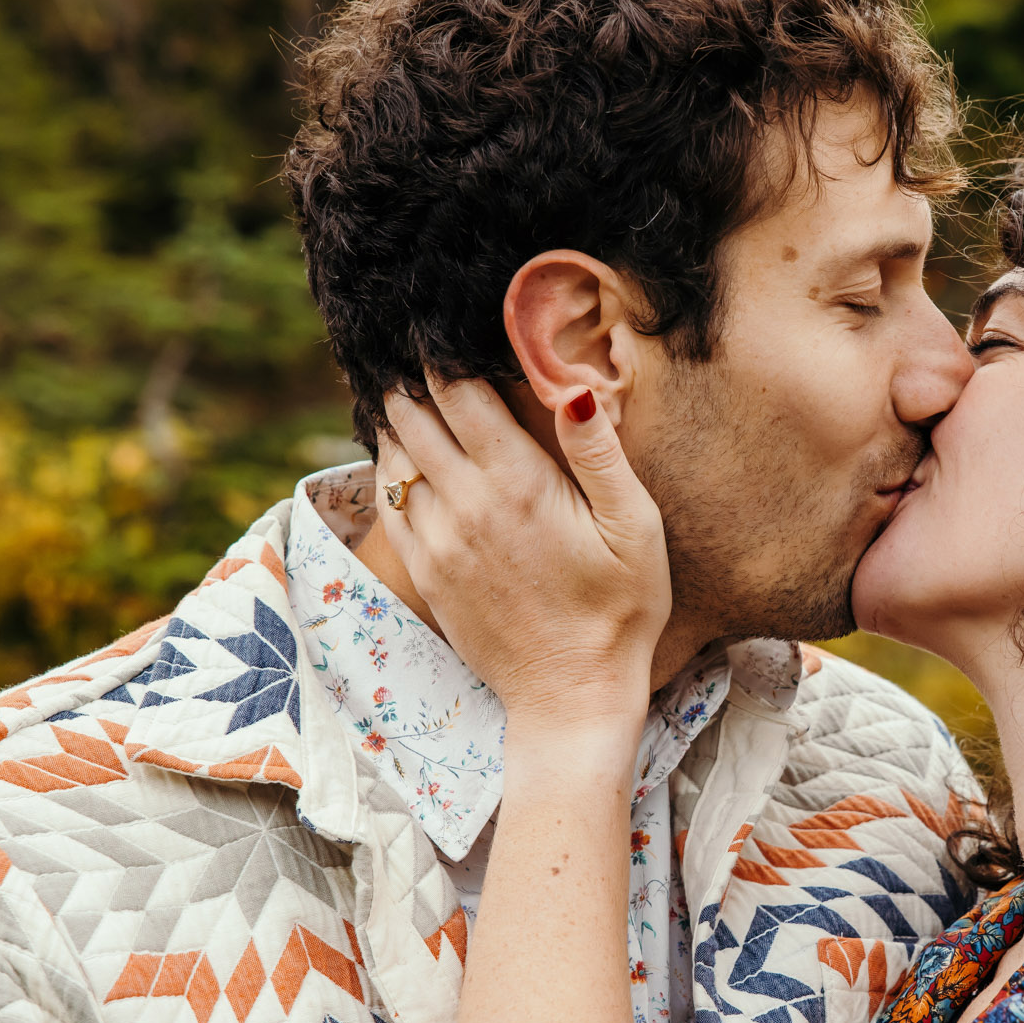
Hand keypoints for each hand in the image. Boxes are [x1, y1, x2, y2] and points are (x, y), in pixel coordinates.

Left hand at [373, 377, 669, 735]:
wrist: (572, 696)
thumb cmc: (620, 610)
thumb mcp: (635, 528)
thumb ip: (599, 454)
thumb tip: (574, 388)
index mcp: (519, 483)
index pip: (459, 394)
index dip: (441, 354)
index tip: (434, 326)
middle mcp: (466, 505)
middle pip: (415, 416)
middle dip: (408, 376)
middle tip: (403, 343)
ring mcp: (438, 541)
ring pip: (393, 457)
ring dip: (392, 417)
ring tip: (395, 386)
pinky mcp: (426, 573)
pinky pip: (390, 504)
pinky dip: (388, 468)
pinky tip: (397, 451)